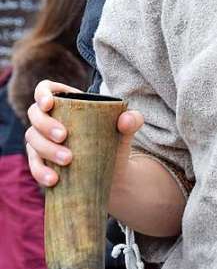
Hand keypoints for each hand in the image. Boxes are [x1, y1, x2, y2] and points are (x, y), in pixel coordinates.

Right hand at [25, 81, 143, 189]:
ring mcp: (43, 140)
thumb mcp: (127, 130)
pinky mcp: (42, 161)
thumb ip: (133, 120)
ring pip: (32, 139)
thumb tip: (126, 119)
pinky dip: (40, 171)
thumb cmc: (116, 141)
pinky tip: (53, 179)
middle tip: (64, 136)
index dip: (42, 93)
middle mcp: (51, 118)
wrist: (114, 172)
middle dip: (45, 124)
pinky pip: (34, 164)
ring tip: (67, 160)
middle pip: (35, 114)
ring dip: (46, 149)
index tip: (50, 104)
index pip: (46, 89)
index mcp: (68, 103)